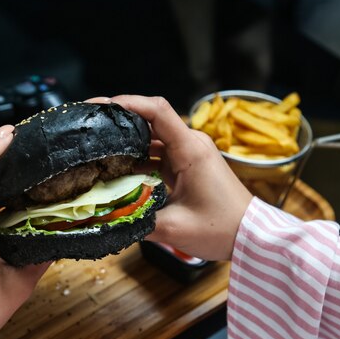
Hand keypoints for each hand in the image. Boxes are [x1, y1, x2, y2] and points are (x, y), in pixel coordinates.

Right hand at [87, 95, 251, 259]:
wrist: (251, 236)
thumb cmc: (221, 228)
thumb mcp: (174, 228)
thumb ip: (136, 220)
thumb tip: (104, 219)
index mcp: (190, 150)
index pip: (157, 110)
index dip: (127, 102)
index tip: (100, 107)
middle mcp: (190, 144)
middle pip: (150, 119)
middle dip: (119, 120)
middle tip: (88, 127)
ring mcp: (189, 153)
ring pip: (151, 137)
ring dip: (126, 141)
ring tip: (96, 148)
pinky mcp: (187, 165)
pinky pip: (158, 153)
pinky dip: (137, 157)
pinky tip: (117, 168)